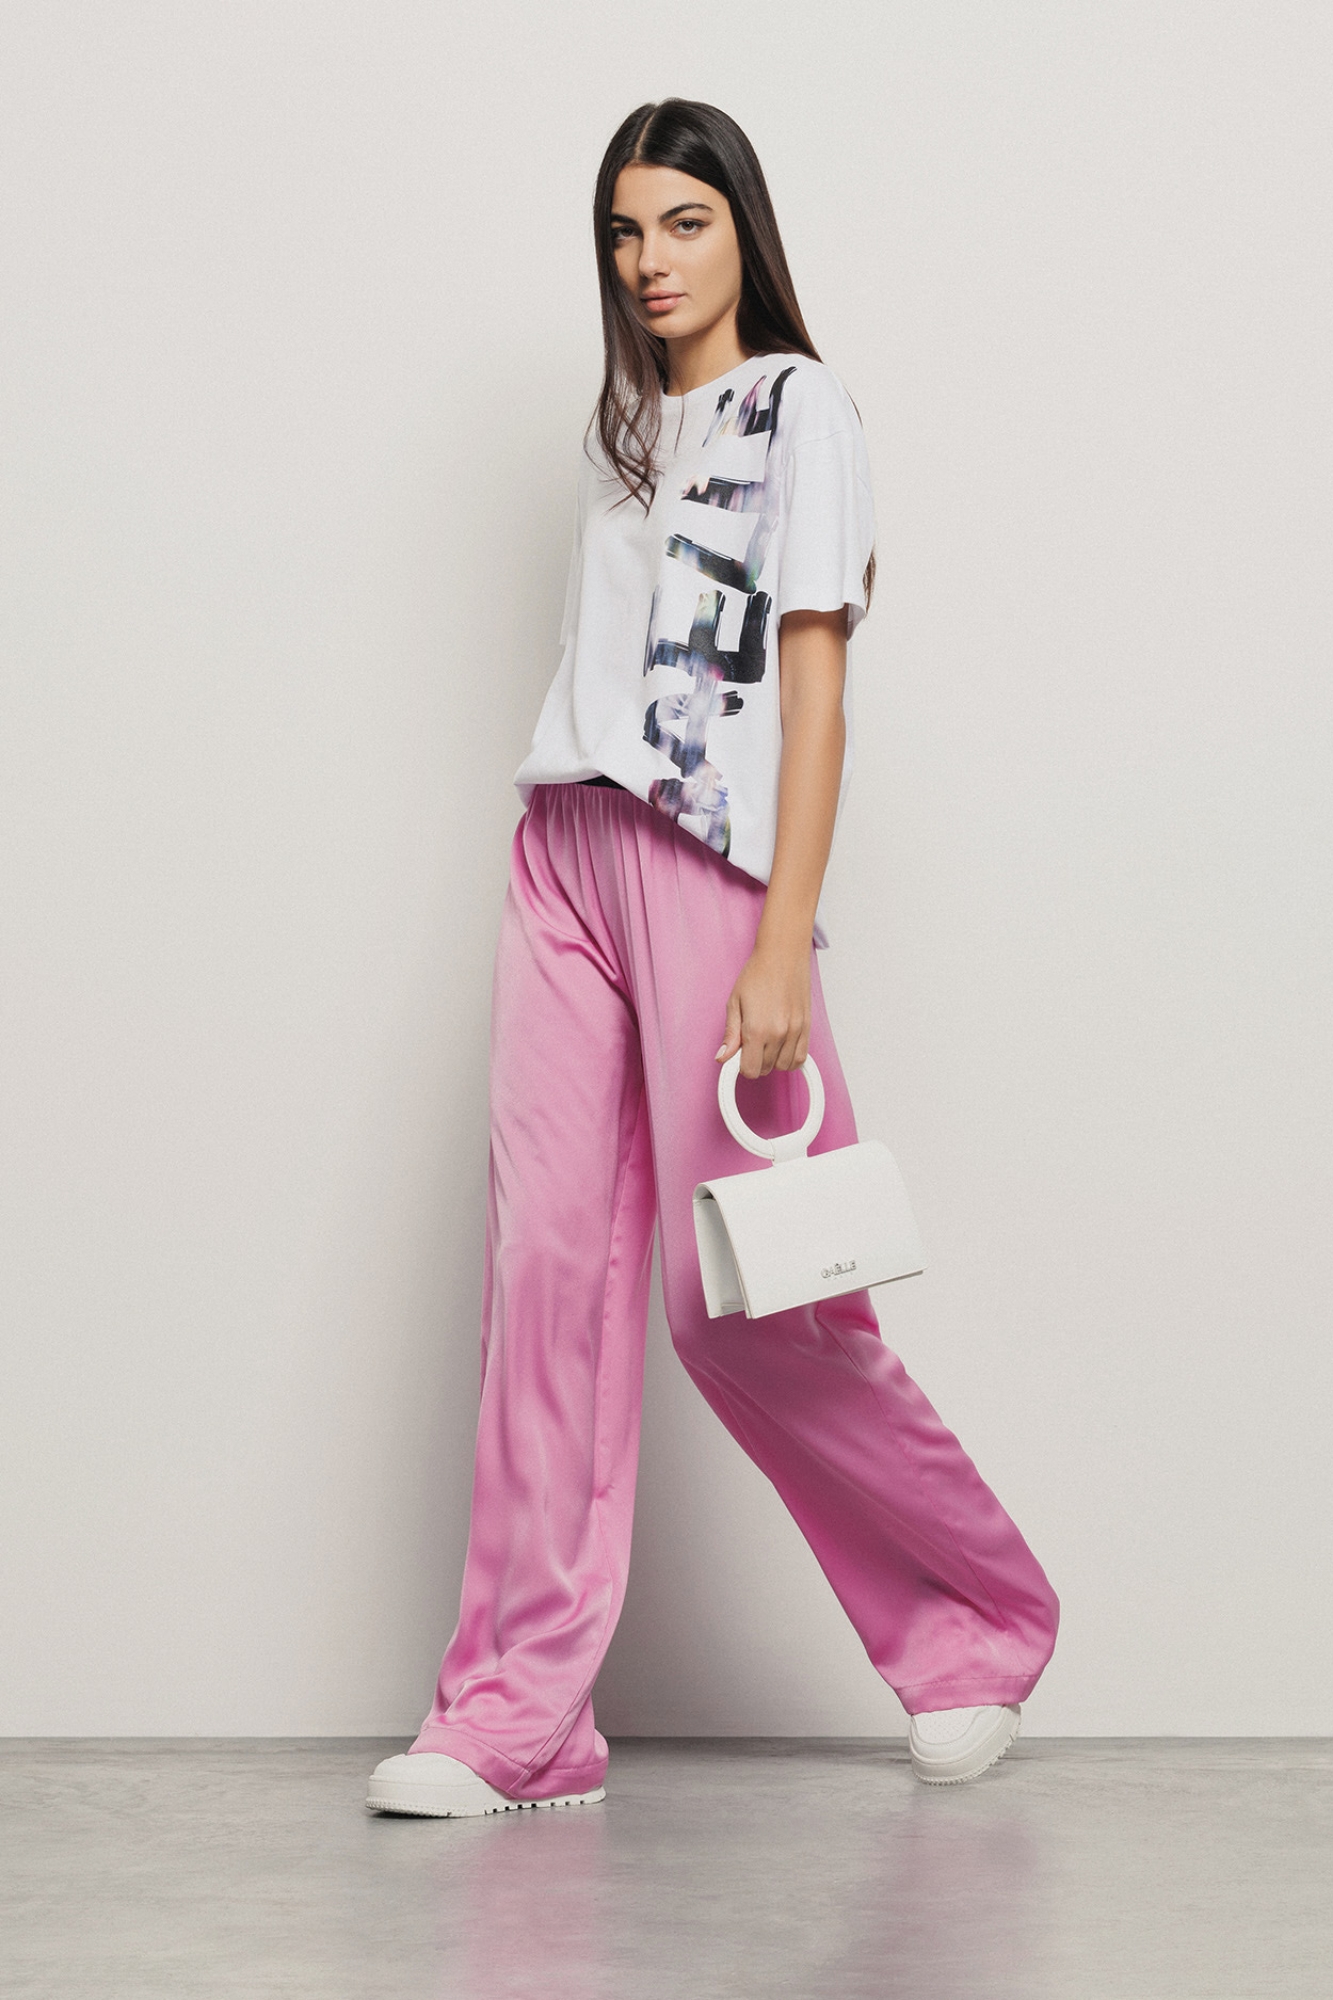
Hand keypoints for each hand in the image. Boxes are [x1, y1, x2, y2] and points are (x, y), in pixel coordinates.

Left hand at [715, 944, 810, 1078]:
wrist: (783, 955)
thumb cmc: (757, 974)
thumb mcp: (734, 1003)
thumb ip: (730, 1035)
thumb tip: (722, 1058)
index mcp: (756, 1030)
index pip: (750, 1070)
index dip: (741, 1066)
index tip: (739, 1055)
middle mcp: (778, 1033)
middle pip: (766, 1069)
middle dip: (756, 1061)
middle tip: (750, 1041)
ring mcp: (796, 1031)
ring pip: (784, 1066)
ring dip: (773, 1060)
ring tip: (766, 1042)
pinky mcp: (807, 1027)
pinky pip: (801, 1057)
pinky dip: (790, 1057)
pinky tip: (781, 1045)